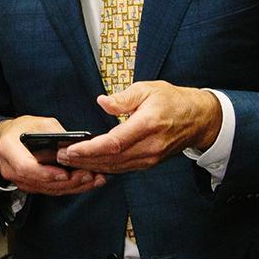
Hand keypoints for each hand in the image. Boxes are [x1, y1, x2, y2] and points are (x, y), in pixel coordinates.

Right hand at [0, 116, 105, 195]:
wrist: (7, 140)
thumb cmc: (22, 129)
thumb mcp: (37, 123)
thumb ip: (54, 133)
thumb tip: (74, 144)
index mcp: (9, 149)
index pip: (26, 167)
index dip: (46, 173)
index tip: (65, 174)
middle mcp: (12, 169)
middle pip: (41, 183)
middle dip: (67, 182)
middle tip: (89, 175)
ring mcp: (21, 181)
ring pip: (49, 190)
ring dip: (73, 187)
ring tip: (94, 179)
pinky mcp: (32, 186)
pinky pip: (52, 190)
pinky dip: (71, 187)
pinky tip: (88, 182)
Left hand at [56, 81, 221, 173]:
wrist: (199, 119)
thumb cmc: (173, 100)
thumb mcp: (148, 88)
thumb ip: (123, 98)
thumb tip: (102, 102)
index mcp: (148, 125)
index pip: (113, 143)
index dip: (90, 149)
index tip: (70, 149)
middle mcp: (149, 146)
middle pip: (111, 159)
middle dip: (83, 160)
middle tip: (60, 157)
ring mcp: (150, 158)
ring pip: (115, 167)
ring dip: (90, 166)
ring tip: (68, 161)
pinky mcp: (149, 163)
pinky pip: (123, 169)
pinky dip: (104, 168)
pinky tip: (89, 165)